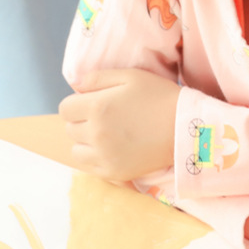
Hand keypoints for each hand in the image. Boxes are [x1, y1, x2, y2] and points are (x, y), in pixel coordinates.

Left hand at [58, 68, 179, 181]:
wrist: (184, 127)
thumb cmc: (158, 96)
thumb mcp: (130, 76)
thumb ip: (98, 78)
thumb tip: (75, 85)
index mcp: (97, 107)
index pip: (65, 108)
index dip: (77, 102)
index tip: (93, 101)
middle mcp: (95, 133)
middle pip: (70, 128)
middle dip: (82, 119)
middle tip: (105, 115)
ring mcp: (103, 156)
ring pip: (76, 149)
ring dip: (85, 140)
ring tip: (108, 133)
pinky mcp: (112, 172)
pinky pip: (88, 166)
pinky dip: (95, 157)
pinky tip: (113, 147)